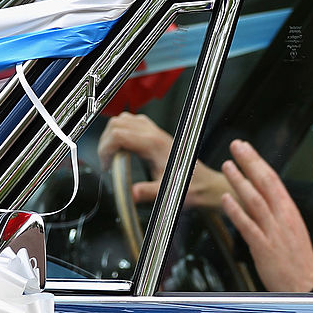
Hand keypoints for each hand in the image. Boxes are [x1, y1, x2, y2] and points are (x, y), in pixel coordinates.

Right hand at [98, 111, 230, 208]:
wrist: (206, 185)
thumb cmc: (191, 188)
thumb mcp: (169, 193)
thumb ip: (149, 192)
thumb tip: (131, 193)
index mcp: (155, 145)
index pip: (118, 134)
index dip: (105, 149)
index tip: (106, 166)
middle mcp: (155, 134)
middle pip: (117, 123)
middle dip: (105, 141)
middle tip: (108, 162)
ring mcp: (156, 133)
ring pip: (124, 119)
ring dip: (112, 135)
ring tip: (114, 156)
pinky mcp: (157, 135)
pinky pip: (133, 123)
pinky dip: (122, 132)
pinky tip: (124, 149)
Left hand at [221, 139, 312, 292]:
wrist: (307, 286)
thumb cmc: (298, 263)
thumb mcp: (291, 232)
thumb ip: (277, 216)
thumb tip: (263, 201)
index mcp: (290, 212)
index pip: (274, 180)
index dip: (259, 162)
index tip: (248, 150)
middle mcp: (283, 218)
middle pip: (265, 183)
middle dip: (250, 161)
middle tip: (237, 146)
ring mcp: (274, 231)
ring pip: (255, 199)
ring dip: (240, 180)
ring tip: (228, 165)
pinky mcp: (264, 247)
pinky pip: (248, 225)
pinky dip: (236, 211)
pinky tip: (226, 199)